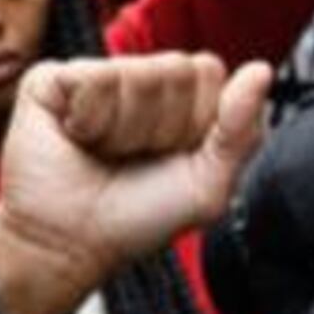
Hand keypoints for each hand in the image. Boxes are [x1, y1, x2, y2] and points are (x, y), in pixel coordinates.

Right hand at [0, 56, 270, 313]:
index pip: (209, 72)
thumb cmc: (135, 218)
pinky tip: (76, 138)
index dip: (196, 121)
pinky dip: (89, 121)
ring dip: (124, 130)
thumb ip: (242, 131)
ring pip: (136, 74)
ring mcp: (95, 75)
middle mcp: (139, 78)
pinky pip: (93, 78)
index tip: (171, 156)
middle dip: (161, 127)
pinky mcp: (52, 78)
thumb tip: (261, 70)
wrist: (70, 244)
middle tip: (134, 158)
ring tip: (103, 152)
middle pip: (177, 69)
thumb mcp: (208, 187)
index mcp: (180, 98)